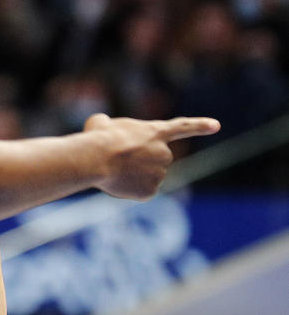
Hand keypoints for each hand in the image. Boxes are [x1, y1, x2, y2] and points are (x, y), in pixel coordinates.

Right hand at [85, 113, 219, 199]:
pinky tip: (118, 182)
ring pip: (147, 177)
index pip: (182, 127)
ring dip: (133, 175)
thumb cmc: (97, 138)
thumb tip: (102, 128)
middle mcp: (164, 153)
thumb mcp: (100, 123)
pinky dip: (129, 189)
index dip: (199, 126)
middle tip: (118, 159)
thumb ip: (109, 125)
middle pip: (154, 159)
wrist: (97, 159)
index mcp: (155, 133)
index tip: (217, 125)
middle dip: (140, 161)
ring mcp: (160, 174)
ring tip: (114, 169)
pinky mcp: (151, 191)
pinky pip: (141, 192)